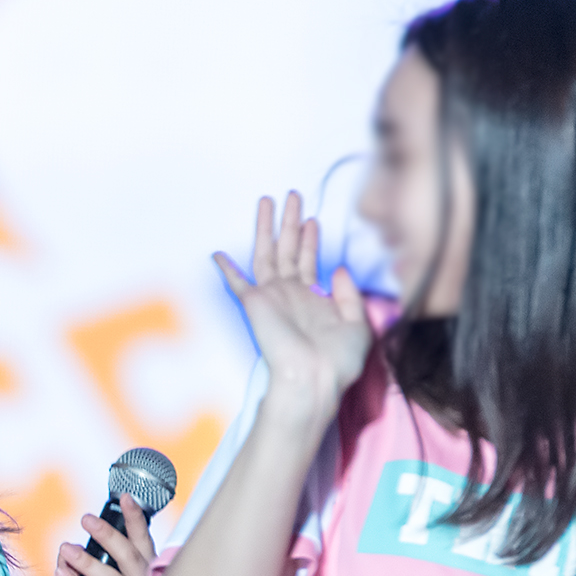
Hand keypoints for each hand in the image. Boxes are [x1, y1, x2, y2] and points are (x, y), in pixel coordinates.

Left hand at [57, 494, 155, 575]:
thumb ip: (100, 561)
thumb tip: (70, 548)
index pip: (144, 542)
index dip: (135, 519)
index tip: (125, 497)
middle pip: (129, 558)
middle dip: (107, 535)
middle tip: (86, 519)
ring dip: (87, 562)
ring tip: (66, 548)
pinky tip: (62, 574)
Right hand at [215, 193, 371, 422]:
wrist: (314, 379)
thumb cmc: (338, 361)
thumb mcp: (358, 324)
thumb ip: (350, 295)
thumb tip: (338, 269)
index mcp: (313, 299)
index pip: (309, 261)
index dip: (311, 239)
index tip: (312, 219)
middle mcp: (291, 294)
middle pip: (288, 248)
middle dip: (289, 221)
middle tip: (292, 196)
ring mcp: (272, 297)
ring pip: (266, 253)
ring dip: (266, 227)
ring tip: (268, 201)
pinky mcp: (255, 304)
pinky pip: (237, 282)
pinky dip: (227, 269)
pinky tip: (217, 254)